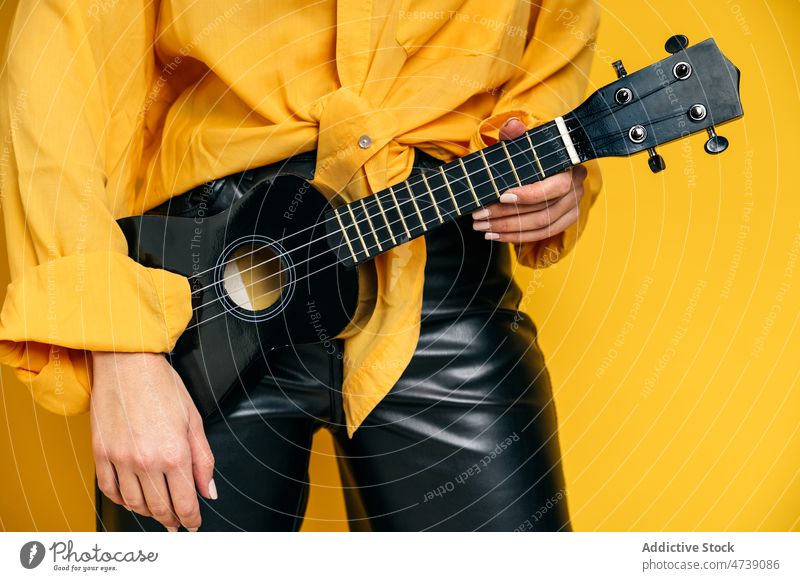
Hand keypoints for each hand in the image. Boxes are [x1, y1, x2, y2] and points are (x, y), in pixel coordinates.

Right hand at [90, 352, 216, 531]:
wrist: (127, 364)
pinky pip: (109, 489)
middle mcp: (146, 461)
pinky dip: (122, 500)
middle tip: (177, 522)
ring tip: (157, 511)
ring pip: (134, 503)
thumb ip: (203, 460)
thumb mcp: (193, 420)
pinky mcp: (100, 454)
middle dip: (171, 519)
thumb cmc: (161, 385)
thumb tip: (208, 491)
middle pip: (160, 508)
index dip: (191, 518)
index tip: (193, 523)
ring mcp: (120, 459)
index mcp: (175, 453)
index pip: (185, 502)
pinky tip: (132, 498)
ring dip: (148, 513)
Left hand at [472, 117, 587, 242]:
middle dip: (507, 215)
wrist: (543, 166)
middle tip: (479, 216)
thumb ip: (514, 134)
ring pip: (541, 225)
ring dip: (508, 229)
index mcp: (569, 166)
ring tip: (482, 227)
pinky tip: (495, 235)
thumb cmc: (529, 155)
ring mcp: (573, 207)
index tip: (501, 196)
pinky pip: (542, 234)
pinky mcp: (566, 221)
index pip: (555, 187)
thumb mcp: (520, 142)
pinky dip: (517, 237)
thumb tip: (512, 125)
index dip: (529, 195)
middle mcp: (576, 188)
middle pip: (543, 210)